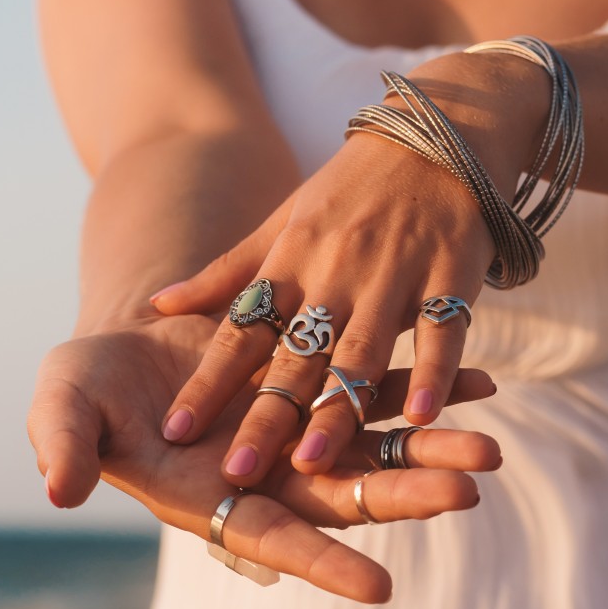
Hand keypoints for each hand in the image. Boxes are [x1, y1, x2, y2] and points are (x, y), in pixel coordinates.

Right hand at [27, 313, 500, 602]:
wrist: (125, 340)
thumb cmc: (87, 387)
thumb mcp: (64, 407)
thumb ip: (65, 445)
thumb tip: (57, 490)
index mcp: (212, 493)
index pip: (275, 537)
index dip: (322, 564)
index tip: (377, 588)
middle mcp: (269, 470)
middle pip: (347, 493)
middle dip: (405, 495)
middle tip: (467, 491)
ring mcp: (299, 425)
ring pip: (375, 442)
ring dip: (430, 444)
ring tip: (488, 446)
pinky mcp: (316, 377)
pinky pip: (380, 383)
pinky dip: (424, 386)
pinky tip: (477, 378)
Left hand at [149, 52, 541, 485]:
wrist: (432, 136)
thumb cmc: (349, 191)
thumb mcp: (281, 222)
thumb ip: (227, 272)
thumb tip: (157, 306)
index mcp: (291, 259)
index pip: (241, 330)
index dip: (207, 380)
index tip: (174, 428)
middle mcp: (336, 271)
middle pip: (295, 355)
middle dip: (264, 416)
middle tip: (236, 472)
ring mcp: (394, 274)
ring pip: (363, 351)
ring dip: (337, 407)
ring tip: (312, 463)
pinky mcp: (449, 276)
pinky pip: (441, 332)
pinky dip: (435, 373)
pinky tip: (424, 416)